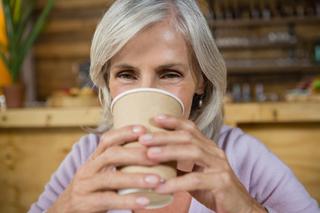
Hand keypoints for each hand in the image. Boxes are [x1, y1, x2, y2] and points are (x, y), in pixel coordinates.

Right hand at [48, 125, 161, 212]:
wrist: (66, 211)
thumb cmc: (94, 189)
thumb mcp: (102, 172)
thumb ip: (120, 165)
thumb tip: (154, 157)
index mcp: (94, 158)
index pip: (108, 139)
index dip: (125, 132)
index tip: (144, 129)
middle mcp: (88, 168)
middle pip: (111, 155)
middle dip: (136, 154)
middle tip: (157, 156)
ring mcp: (85, 186)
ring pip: (111, 178)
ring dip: (136, 178)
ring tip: (157, 180)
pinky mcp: (84, 203)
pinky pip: (108, 200)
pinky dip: (128, 200)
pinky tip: (145, 201)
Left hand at [138, 115, 266, 212]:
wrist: (240, 208)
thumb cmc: (214, 189)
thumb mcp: (195, 174)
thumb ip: (180, 165)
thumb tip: (153, 160)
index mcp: (208, 147)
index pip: (190, 128)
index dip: (173, 121)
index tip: (154, 118)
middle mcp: (215, 152)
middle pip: (188, 137)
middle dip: (164, 136)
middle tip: (143, 138)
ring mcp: (219, 166)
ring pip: (193, 152)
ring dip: (168, 152)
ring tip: (149, 155)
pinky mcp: (221, 182)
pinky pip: (195, 180)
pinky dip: (175, 183)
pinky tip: (160, 187)